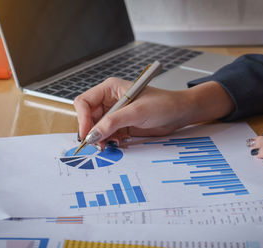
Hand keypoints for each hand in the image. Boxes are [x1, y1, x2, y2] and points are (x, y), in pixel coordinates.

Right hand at [74, 78, 233, 147]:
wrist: (179, 113)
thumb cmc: (163, 104)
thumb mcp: (136, 112)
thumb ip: (113, 123)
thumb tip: (93, 134)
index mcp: (110, 89)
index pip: (85, 102)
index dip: (83, 118)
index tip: (87, 134)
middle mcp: (110, 100)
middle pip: (88, 117)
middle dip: (91, 131)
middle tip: (97, 144)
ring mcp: (116, 113)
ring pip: (97, 128)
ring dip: (100, 138)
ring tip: (107, 145)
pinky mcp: (122, 125)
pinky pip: (108, 134)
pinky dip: (109, 141)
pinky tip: (117, 143)